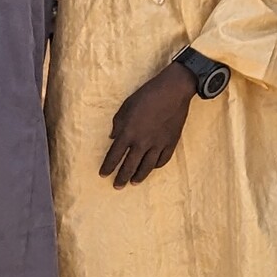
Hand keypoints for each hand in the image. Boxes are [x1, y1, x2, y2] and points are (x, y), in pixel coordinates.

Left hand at [100, 63, 195, 188]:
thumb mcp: (126, 106)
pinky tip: (151, 167)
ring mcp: (158, 143)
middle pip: (129, 166)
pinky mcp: (171, 141)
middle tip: (117, 186)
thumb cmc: (147, 95)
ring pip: (146, 166)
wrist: (174, 90)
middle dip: (121, 177)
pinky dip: (156, 165)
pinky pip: (163, 159)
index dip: (107, 167)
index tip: (103, 174)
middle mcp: (142, 142)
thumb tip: (113, 137)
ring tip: (133, 182)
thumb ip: (118, 124)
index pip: (114, 156)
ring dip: (138, 176)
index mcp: (128, 132)